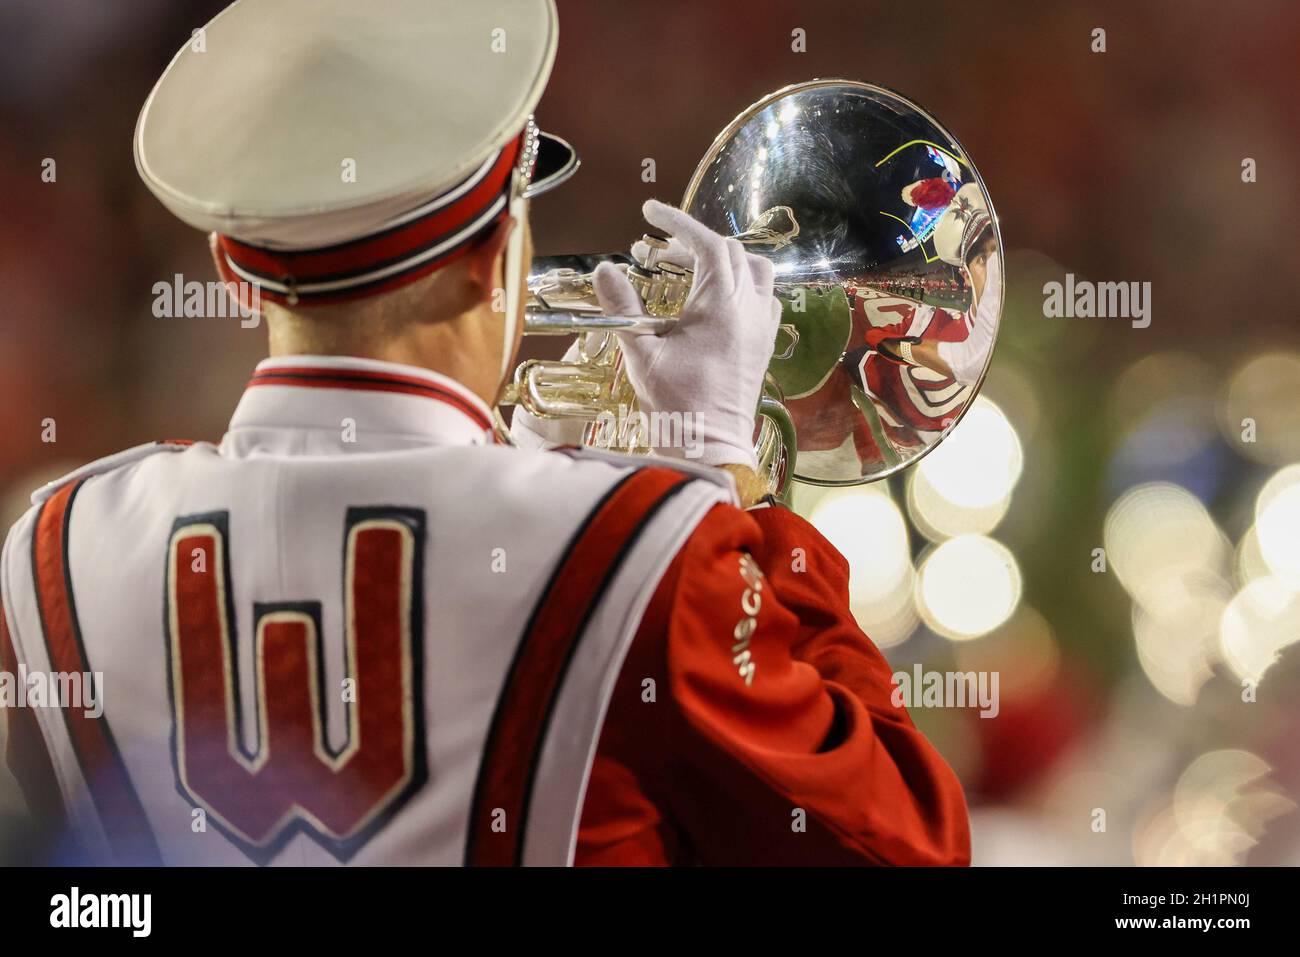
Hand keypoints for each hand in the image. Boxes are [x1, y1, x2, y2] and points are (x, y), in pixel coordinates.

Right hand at [593, 200, 781, 467]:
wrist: (709, 443)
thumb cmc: (675, 400)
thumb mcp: (640, 349)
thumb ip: (622, 305)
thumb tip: (603, 270)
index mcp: (722, 301)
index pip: (706, 242)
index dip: (678, 222)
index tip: (650, 212)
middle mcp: (749, 307)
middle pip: (731, 252)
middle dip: (695, 243)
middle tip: (661, 253)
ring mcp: (762, 326)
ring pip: (757, 271)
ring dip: (728, 261)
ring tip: (695, 270)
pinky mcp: (765, 344)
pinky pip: (766, 299)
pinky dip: (746, 287)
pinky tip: (723, 301)